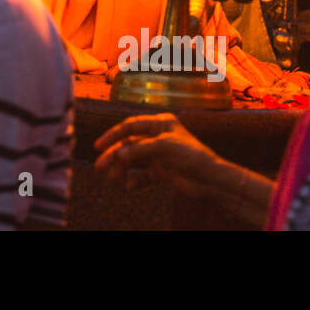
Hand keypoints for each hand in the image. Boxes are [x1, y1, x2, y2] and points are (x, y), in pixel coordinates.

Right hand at [93, 113, 224, 196]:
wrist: (211, 179)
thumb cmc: (192, 155)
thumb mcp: (164, 146)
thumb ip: (139, 149)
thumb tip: (117, 154)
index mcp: (159, 123)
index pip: (130, 126)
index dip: (113, 135)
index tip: (98, 146)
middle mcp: (157, 137)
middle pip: (128, 144)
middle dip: (113, 155)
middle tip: (99, 166)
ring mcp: (158, 154)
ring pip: (133, 160)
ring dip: (121, 168)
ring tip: (113, 178)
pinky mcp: (161, 171)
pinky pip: (142, 174)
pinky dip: (135, 180)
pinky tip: (130, 186)